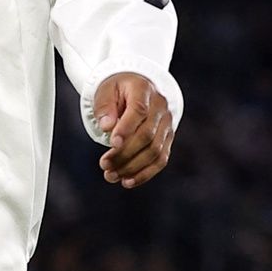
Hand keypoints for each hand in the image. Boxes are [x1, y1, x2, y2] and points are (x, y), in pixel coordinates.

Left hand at [95, 72, 173, 189]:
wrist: (138, 88)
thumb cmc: (118, 90)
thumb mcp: (105, 91)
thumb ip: (104, 106)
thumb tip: (107, 127)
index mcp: (144, 90)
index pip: (139, 111)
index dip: (126, 129)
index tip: (111, 143)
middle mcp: (160, 107)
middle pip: (147, 135)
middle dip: (124, 154)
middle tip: (104, 165)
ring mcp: (167, 124)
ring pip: (155, 151)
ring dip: (132, 167)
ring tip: (110, 175)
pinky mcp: (167, 139)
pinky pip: (161, 160)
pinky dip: (145, 173)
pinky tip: (127, 181)